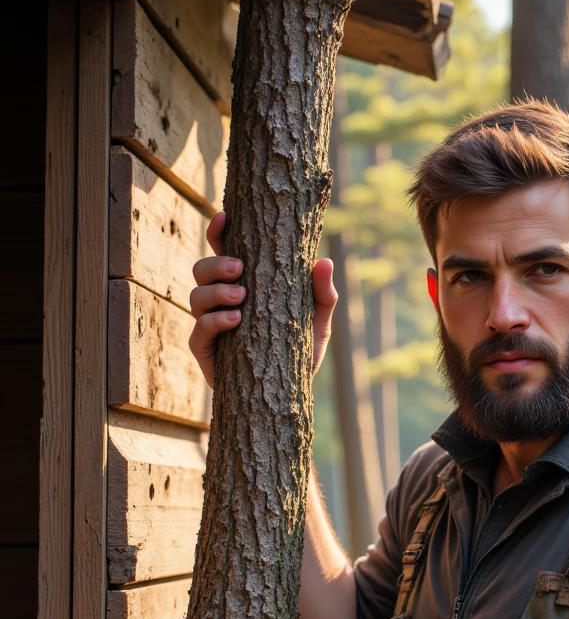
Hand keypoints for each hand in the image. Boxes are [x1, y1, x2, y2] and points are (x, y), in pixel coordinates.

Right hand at [188, 210, 338, 387]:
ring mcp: (209, 327)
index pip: (223, 252)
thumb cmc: (299, 356)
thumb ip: (322, 295)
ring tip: (240, 298)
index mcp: (243, 287)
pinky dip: (214, 321)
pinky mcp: (205, 352)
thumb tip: (324, 261)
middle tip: (239, 270)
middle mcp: (220, 303)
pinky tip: (234, 320)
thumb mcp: (317, 324)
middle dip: (215, 265)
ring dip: (215, 291)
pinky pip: (198, 330)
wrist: (289, 400)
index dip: (218, 233)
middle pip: (201, 270)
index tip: (224, 218)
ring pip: (194, 296)